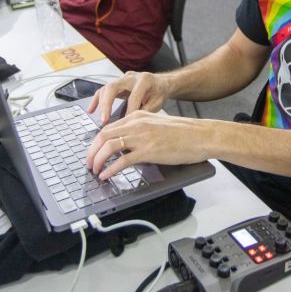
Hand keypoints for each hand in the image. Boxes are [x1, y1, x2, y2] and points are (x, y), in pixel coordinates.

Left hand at [85, 111, 209, 180]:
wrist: (201, 136)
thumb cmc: (184, 133)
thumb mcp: (156, 124)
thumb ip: (139, 130)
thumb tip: (125, 145)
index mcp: (138, 116)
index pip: (109, 127)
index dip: (97, 142)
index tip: (93, 152)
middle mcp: (136, 124)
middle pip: (103, 136)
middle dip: (92, 151)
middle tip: (89, 163)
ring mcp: (142, 138)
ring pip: (108, 147)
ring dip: (97, 160)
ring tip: (95, 170)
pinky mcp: (148, 151)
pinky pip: (122, 161)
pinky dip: (110, 169)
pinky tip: (106, 175)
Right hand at [87, 71, 170, 125]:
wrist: (161, 83)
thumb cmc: (159, 93)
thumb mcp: (158, 102)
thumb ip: (145, 111)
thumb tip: (132, 123)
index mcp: (144, 80)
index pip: (133, 96)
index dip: (129, 110)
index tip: (126, 124)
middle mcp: (131, 77)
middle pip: (113, 87)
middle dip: (107, 104)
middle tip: (105, 120)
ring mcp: (123, 79)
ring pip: (107, 88)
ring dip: (101, 104)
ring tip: (101, 119)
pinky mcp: (117, 83)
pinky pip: (104, 90)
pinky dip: (97, 100)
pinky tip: (91, 110)